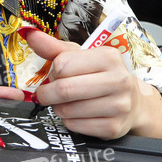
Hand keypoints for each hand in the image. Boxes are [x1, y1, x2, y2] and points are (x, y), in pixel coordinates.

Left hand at [20, 29, 161, 138]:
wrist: (131, 102)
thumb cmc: (100, 75)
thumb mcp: (80, 56)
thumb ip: (54, 47)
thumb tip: (29, 34)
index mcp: (108, 56)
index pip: (63, 64)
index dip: (52, 71)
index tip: (54, 74)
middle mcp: (118, 80)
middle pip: (65, 89)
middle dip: (48, 93)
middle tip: (46, 93)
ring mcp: (118, 105)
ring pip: (68, 110)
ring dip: (57, 107)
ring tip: (64, 102)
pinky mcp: (114, 127)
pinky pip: (75, 126)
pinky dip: (68, 121)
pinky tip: (76, 113)